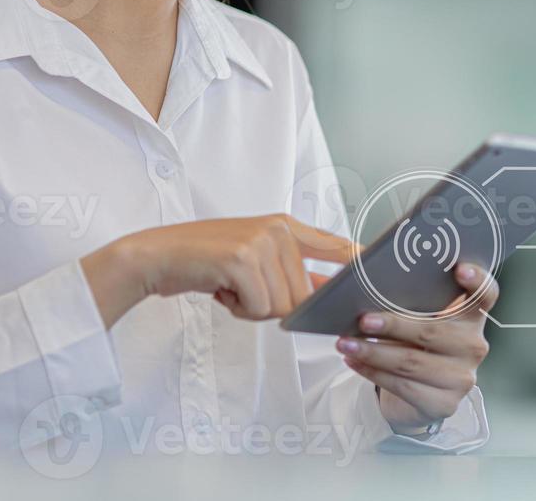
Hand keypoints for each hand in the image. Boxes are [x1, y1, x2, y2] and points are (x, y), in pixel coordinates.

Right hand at [82, 214, 352, 325]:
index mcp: (284, 226)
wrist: (157, 256)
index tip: (379, 271)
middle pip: (303, 295)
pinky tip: (220, 289)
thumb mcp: (253, 260)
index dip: (357, 261)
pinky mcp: (244, 258)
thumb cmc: (204, 263)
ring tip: (229, 286)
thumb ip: (290, 275)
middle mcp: (278, 229)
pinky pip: (259, 308)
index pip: (334, 245)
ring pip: (282, 305)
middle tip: (241, 288)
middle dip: (272, 305)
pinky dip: (238, 309)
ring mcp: (262, 241)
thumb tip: (324, 297)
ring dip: (253, 308)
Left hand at [336, 262, 496, 435]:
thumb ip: (407, 303)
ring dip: (373, 352)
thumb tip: (361, 286)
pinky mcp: (444, 403)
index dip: (477, 281)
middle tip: (363, 320)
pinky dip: (373, 372)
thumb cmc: (417, 345)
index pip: (485, 296)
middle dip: (393, 326)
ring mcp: (462, 378)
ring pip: (411, 362)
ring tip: (346, 344)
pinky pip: (402, 385)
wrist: (421, 394)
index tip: (459, 268)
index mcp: (472, 318)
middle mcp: (473, 346)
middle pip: (432, 332)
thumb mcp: (419, 320)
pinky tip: (355, 362)